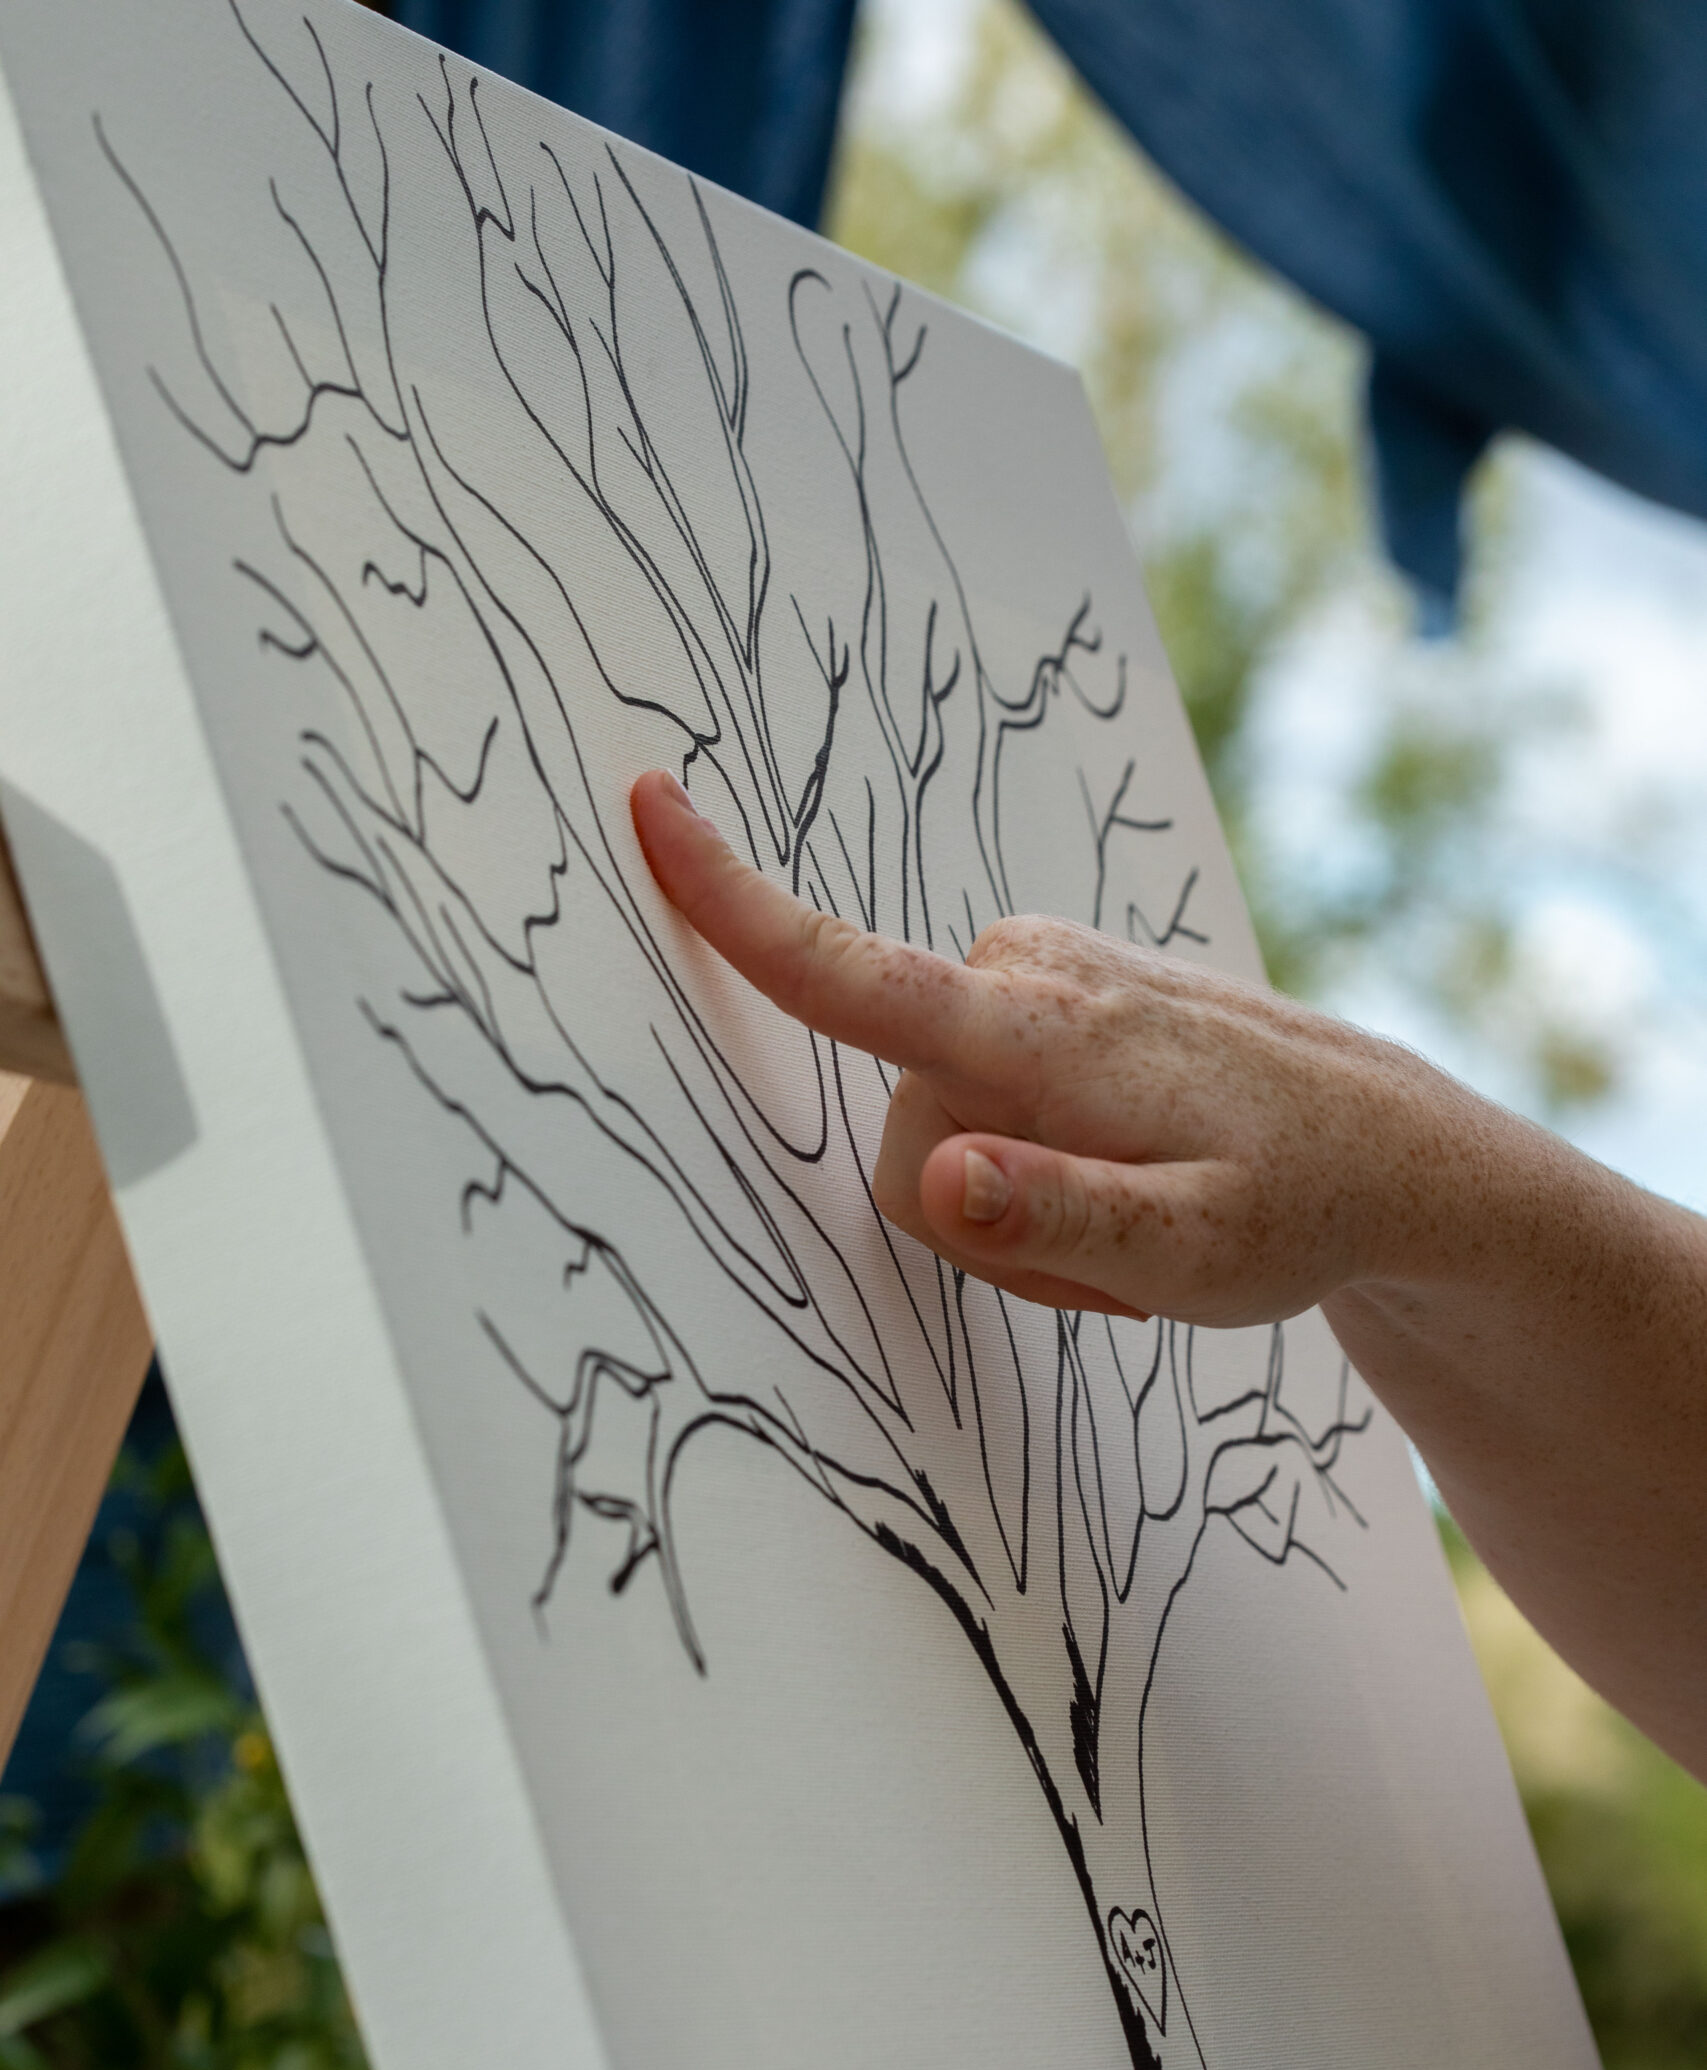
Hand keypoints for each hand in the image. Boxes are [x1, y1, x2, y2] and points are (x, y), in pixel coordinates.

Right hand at [630, 768, 1453, 1328]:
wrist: (1394, 1150)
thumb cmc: (1299, 1208)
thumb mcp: (1194, 1254)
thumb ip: (1057, 1219)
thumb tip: (938, 1174)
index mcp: (1036, 1033)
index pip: (849, 973)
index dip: (734, 904)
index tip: (646, 803)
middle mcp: (1025, 974)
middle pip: (906, 1136)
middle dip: (985, 1216)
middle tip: (1116, 1252)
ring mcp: (1042, 970)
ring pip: (943, 1122)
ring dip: (1022, 1195)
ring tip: (1139, 1213)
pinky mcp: (1055, 984)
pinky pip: (985, 1094)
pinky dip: (1043, 1157)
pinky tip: (1135, 1173)